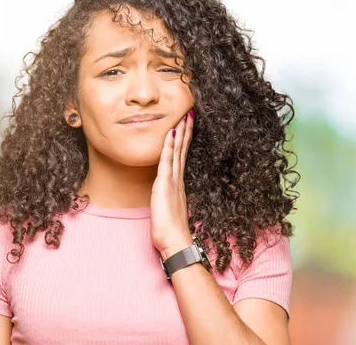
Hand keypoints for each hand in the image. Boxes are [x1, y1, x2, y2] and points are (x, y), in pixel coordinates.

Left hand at [150, 108, 194, 259]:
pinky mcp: (165, 185)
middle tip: (190, 112)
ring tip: (184, 115)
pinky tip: (171, 134)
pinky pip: (167, 161)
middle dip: (186, 129)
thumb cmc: (172, 230)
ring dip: (180, 132)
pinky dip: (169, 147)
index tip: (188, 124)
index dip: (185, 138)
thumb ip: (170, 197)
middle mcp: (178, 179)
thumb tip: (167, 192)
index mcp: (178, 183)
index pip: (182, 155)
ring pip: (177, 151)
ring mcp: (173, 181)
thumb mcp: (169, 208)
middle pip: (183, 148)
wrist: (175, 242)